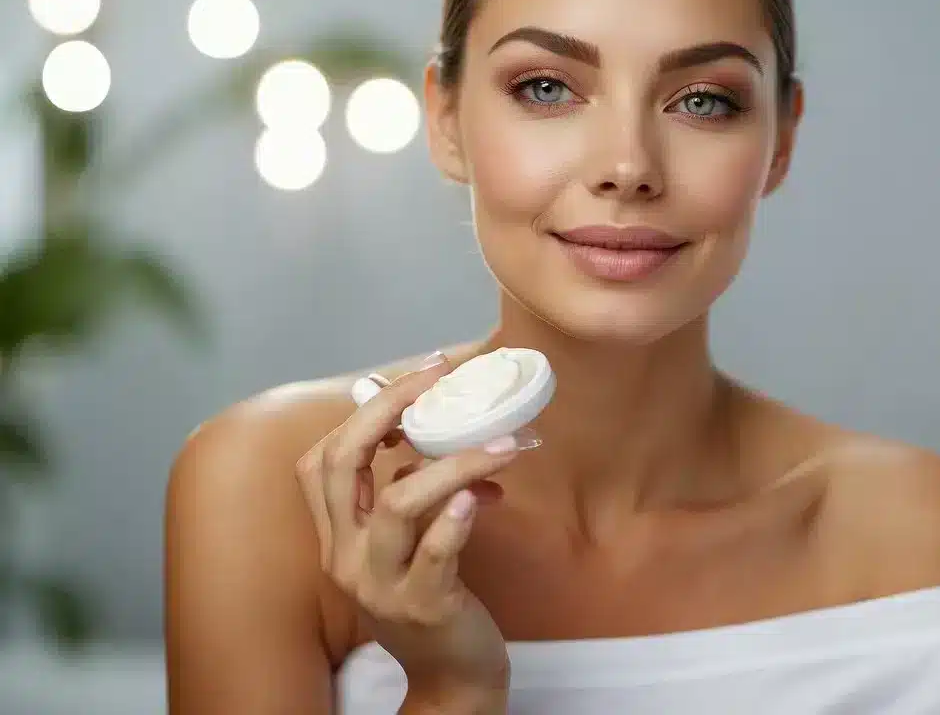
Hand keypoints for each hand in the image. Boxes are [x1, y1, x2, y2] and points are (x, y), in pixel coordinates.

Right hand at [295, 357, 519, 701]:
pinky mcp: (422, 608)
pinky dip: (455, 519)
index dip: (365, 410)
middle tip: (440, 380)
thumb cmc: (433, 598)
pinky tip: (481, 497)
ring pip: (397, 505)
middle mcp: (344, 558)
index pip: (322, 458)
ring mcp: (379, 585)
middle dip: (388, 411)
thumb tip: (446, 430)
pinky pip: (433, 553)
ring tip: (503, 446)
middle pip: (342, 465)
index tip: (420, 376)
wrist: (450, 676)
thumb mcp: (410, 543)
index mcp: (336, 537)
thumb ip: (414, 492)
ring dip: (452, 464)